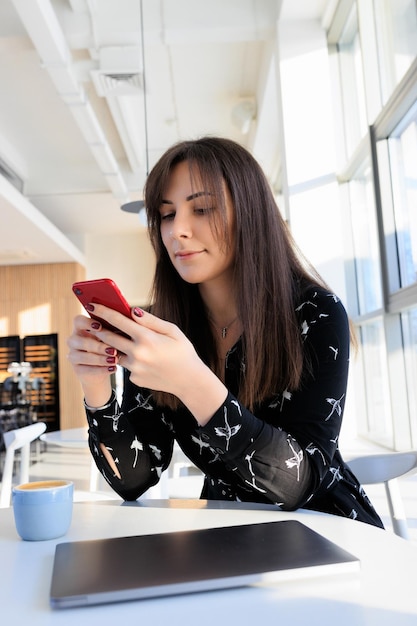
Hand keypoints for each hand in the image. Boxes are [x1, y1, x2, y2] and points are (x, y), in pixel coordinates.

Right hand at [66, 313, 120, 405]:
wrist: (106, 369)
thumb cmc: (113, 346)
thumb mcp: (116, 336)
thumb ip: (119, 325)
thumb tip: (133, 313)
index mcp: (82, 328)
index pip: (78, 320)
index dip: (87, 323)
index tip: (100, 326)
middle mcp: (75, 340)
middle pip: (79, 340)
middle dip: (97, 345)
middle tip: (113, 349)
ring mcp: (73, 355)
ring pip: (81, 356)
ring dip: (99, 358)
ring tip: (114, 360)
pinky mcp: (77, 370)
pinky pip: (86, 370)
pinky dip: (100, 369)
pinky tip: (112, 368)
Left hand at [90, 304, 227, 422]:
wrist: (189, 381)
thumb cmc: (183, 352)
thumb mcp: (172, 331)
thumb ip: (150, 320)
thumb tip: (131, 310)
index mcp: (146, 338)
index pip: (118, 321)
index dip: (103, 312)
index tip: (91, 306)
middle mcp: (137, 354)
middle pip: (108, 338)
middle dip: (99, 329)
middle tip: (94, 323)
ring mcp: (134, 368)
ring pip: (116, 353)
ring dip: (115, 346)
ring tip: (125, 341)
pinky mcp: (134, 379)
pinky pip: (126, 366)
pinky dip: (130, 360)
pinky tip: (144, 360)